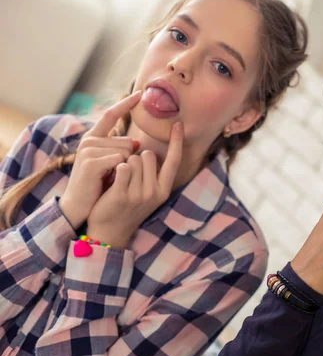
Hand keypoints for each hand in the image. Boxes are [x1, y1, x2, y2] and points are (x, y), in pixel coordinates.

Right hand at [59, 91, 141, 229]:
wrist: (80, 205)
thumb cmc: (98, 185)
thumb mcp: (110, 163)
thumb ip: (120, 149)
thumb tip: (136, 143)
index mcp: (93, 138)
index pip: (111, 115)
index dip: (125, 104)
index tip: (139, 93)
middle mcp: (88, 141)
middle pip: (127, 140)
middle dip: (128, 158)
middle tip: (113, 173)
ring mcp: (88, 150)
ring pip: (126, 150)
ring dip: (124, 166)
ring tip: (109, 177)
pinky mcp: (90, 162)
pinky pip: (120, 160)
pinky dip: (120, 171)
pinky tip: (107, 179)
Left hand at [86, 123, 183, 248]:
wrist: (109, 231)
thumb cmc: (127, 206)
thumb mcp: (148, 193)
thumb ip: (152, 174)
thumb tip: (151, 150)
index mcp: (164, 190)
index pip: (174, 161)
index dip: (177, 141)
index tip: (178, 124)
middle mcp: (155, 192)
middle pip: (149, 155)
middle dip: (137, 156)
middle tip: (128, 173)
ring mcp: (139, 195)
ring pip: (134, 159)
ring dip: (124, 162)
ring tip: (119, 178)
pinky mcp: (122, 195)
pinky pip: (122, 167)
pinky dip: (116, 167)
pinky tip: (112, 177)